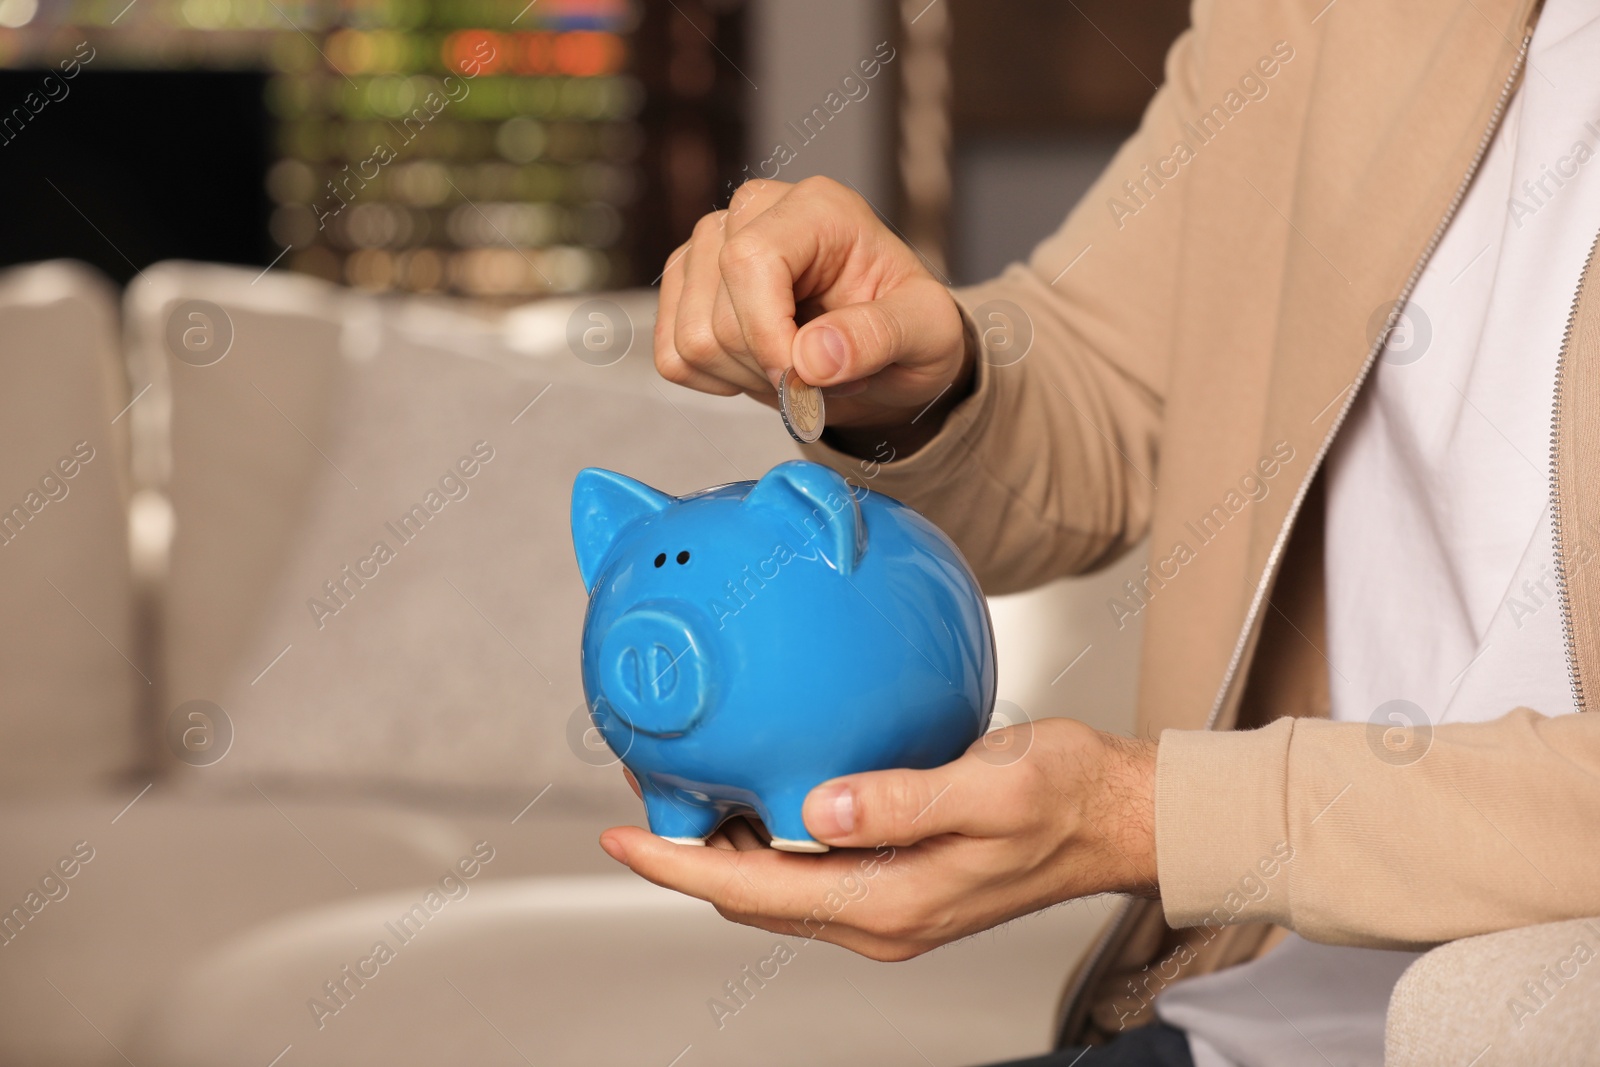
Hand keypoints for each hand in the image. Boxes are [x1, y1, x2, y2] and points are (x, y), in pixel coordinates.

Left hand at [598, 719, 1158, 961]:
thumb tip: (819, 807)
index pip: (753, 891)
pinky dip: (768, 833)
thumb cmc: (1067, 797)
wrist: (1119, 817)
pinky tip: (760, 785)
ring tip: (682, 783)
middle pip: (749, 895)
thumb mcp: (990, 787)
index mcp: (891, 904)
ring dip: (722, 843)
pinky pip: (809, 867)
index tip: (621, 838)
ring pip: (774, 883)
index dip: (678, 865)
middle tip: (639, 791)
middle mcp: (880, 916)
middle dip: (685, 852)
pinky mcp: (898, 879)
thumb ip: (902, 799)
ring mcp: (889, 903)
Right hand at [653, 176, 974, 452]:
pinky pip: (671, 356)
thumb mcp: (929, 334)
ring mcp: (709, 246)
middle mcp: (753, 213)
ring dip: (747, 378)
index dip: (768, 336)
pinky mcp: (685, 285)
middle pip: (716, 315)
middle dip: (770, 369)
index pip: (749, 261)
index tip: (808, 380)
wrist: (891, 349)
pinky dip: (716, 382)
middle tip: (826, 373)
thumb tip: (811, 357)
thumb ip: (880, 338)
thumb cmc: (911, 328)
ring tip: (799, 368)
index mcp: (816, 208)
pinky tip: (761, 367)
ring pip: (690, 340)